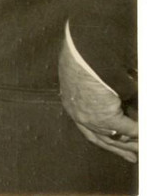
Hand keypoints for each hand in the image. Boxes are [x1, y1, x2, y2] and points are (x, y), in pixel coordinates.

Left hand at [59, 40, 137, 161]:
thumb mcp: (92, 84)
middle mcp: (80, 115)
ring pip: (116, 137)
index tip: (117, 146)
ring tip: (141, 148)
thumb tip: (124, 108)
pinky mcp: (107, 116)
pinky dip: (139, 132)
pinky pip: (129, 129)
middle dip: (120, 148)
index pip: (89, 130)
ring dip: (132, 143)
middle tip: (133, 156)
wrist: (82, 55)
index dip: (105, 140)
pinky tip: (143, 135)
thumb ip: (107, 99)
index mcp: (72, 106)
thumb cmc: (85, 61)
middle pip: (103, 139)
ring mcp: (92, 118)